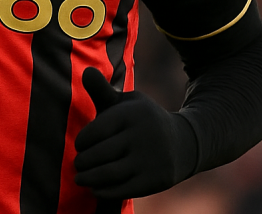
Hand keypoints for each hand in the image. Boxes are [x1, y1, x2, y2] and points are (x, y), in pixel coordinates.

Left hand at [74, 67, 194, 199]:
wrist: (183, 143)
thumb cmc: (142, 120)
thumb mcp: (126, 102)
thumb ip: (103, 90)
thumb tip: (86, 72)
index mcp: (133, 113)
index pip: (95, 131)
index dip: (82, 141)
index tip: (80, 145)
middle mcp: (143, 135)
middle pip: (99, 154)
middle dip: (83, 161)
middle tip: (78, 163)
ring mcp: (151, 159)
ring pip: (108, 173)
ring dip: (88, 178)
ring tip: (80, 177)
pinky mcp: (155, 180)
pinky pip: (122, 189)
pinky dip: (103, 191)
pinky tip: (95, 188)